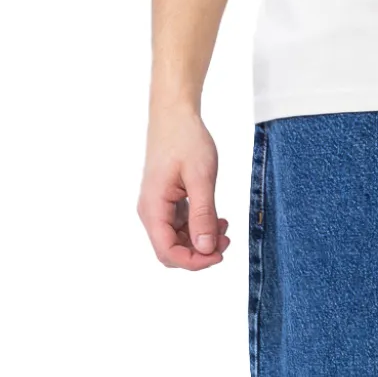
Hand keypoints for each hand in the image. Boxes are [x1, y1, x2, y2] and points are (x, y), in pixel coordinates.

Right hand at [138, 107, 231, 269]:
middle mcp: (151, 211)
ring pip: (177, 239)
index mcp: (153, 208)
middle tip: (227, 241)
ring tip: (225, 228)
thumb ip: (203, 215)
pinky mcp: (167, 200)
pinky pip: (180, 225)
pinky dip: (199, 227)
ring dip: (201, 240)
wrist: (175, 115)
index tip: (219, 255)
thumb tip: (206, 248)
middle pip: (171, 250)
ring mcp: (157, 206)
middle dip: (199, 253)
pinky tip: (217, 219)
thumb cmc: (185, 139)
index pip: (168, 252)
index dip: (194, 261)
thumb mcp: (201, 178)